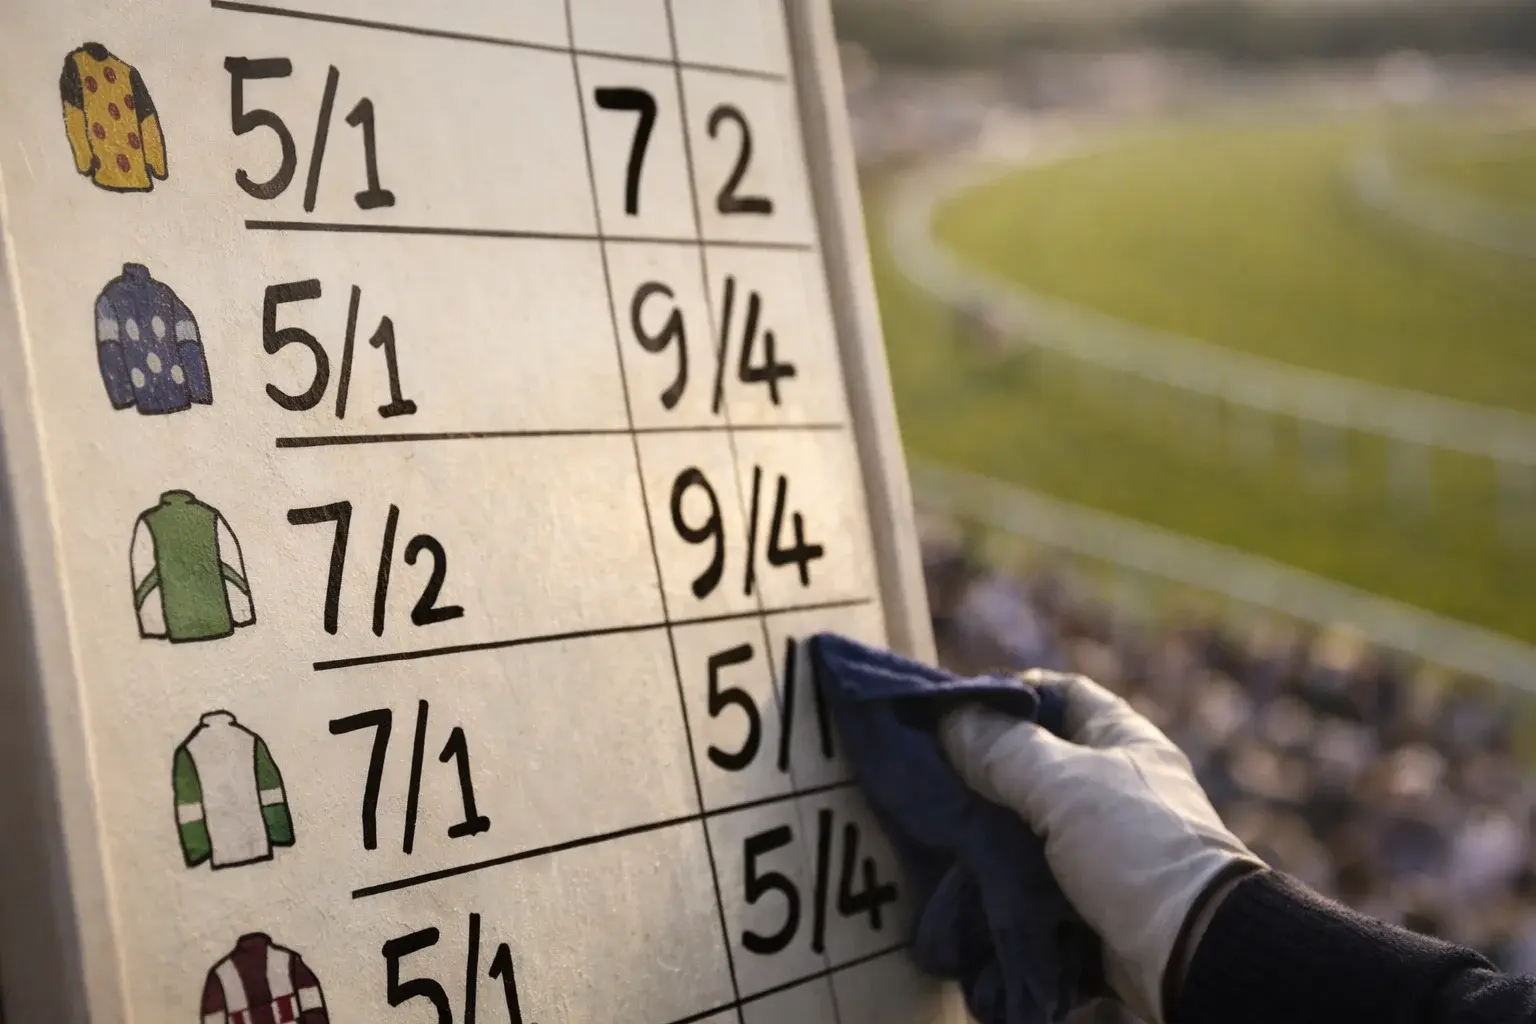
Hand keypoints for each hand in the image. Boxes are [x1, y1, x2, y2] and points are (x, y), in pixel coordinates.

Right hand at [939, 671, 1263, 1023]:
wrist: (1190, 949)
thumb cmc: (1135, 846)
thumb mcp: (1065, 784)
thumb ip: (1004, 749)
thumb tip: (950, 719)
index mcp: (1122, 738)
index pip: (1062, 693)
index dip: (1011, 693)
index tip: (957, 709)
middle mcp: (1113, 782)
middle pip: (1037, 757)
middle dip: (986, 762)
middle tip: (934, 767)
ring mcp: (1101, 838)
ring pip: (1029, 815)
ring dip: (989, 820)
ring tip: (939, 817)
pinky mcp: (1087, 888)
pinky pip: (1033, 866)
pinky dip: (1001, 866)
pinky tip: (961, 863)